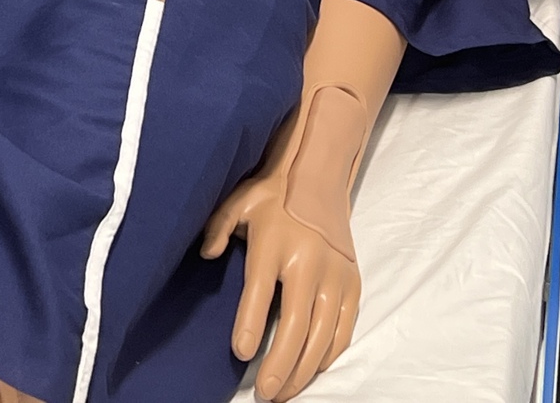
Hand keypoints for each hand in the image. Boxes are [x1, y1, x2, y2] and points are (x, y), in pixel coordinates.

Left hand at [201, 172, 360, 400]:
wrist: (319, 177)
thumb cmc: (272, 196)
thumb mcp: (237, 203)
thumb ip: (218, 228)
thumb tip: (206, 254)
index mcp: (275, 244)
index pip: (261, 292)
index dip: (250, 324)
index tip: (242, 352)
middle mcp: (309, 262)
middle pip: (296, 325)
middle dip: (280, 365)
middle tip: (265, 393)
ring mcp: (336, 275)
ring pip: (324, 335)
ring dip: (305, 369)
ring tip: (285, 392)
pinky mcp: (353, 282)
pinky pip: (345, 328)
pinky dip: (330, 354)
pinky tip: (313, 370)